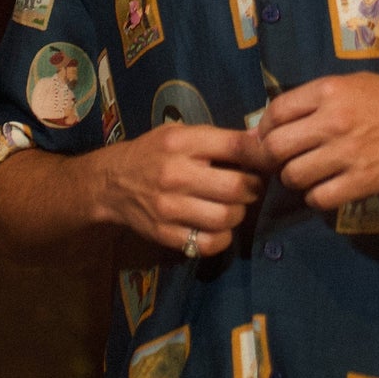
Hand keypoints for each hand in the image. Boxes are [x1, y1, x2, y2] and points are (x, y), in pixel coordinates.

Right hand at [99, 125, 267, 256]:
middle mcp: (175, 174)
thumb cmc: (154, 153)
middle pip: (236, 187)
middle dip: (253, 188)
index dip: (260, 155)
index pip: (235, 146)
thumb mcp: (182, 134)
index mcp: (182, 143)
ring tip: (234, 206)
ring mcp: (169, 207)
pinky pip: (208, 243)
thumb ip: (219, 139)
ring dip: (239, 213)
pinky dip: (222, 238)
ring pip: (226, 217)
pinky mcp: (164, 234)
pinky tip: (219, 227)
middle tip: (251, 187)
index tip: (267, 161)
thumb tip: (262, 141)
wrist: (111, 183)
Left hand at [256, 75, 378, 208]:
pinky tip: (324, 189)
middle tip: (282, 160)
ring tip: (307, 174)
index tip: (269, 137)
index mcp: (329, 90)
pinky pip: (319, 198)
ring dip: (293, 178)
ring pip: (293, 176)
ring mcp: (347, 153)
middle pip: (276, 147)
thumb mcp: (353, 83)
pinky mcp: (362, 181)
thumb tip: (276, 120)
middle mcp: (333, 120)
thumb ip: (316, 99)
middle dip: (272, 157)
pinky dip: (315, 197)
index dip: (264, 128)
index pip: (275, 112)